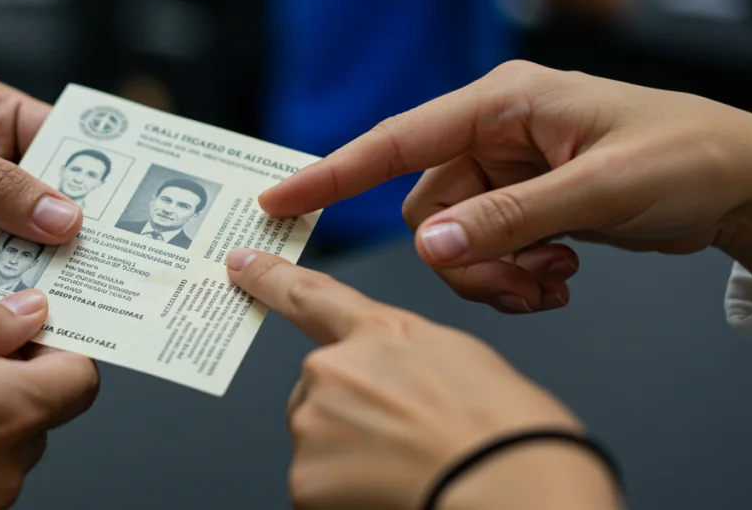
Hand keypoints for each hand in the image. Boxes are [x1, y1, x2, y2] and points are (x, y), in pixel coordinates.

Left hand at [225, 249, 620, 509]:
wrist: (512, 488)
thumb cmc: (508, 434)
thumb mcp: (463, 362)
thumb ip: (404, 356)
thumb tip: (389, 378)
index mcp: (380, 333)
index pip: (310, 295)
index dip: (270, 278)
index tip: (239, 265)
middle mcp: (334, 370)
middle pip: (320, 389)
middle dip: (350, 412)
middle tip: (404, 438)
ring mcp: (315, 422)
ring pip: (319, 440)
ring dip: (350, 457)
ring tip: (408, 467)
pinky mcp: (306, 477)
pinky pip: (317, 485)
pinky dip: (345, 495)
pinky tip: (390, 492)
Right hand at [261, 61, 751, 311]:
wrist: (739, 180)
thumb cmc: (684, 155)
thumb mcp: (599, 188)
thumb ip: (509, 217)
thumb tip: (433, 246)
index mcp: (502, 103)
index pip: (396, 139)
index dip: (332, 173)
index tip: (280, 201)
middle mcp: (494, 133)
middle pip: (426, 210)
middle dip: (466, 259)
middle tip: (522, 283)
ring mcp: (506, 170)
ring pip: (454, 240)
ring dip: (495, 273)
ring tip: (552, 280)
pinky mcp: (521, 203)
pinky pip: (483, 251)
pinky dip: (511, 276)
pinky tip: (558, 277)